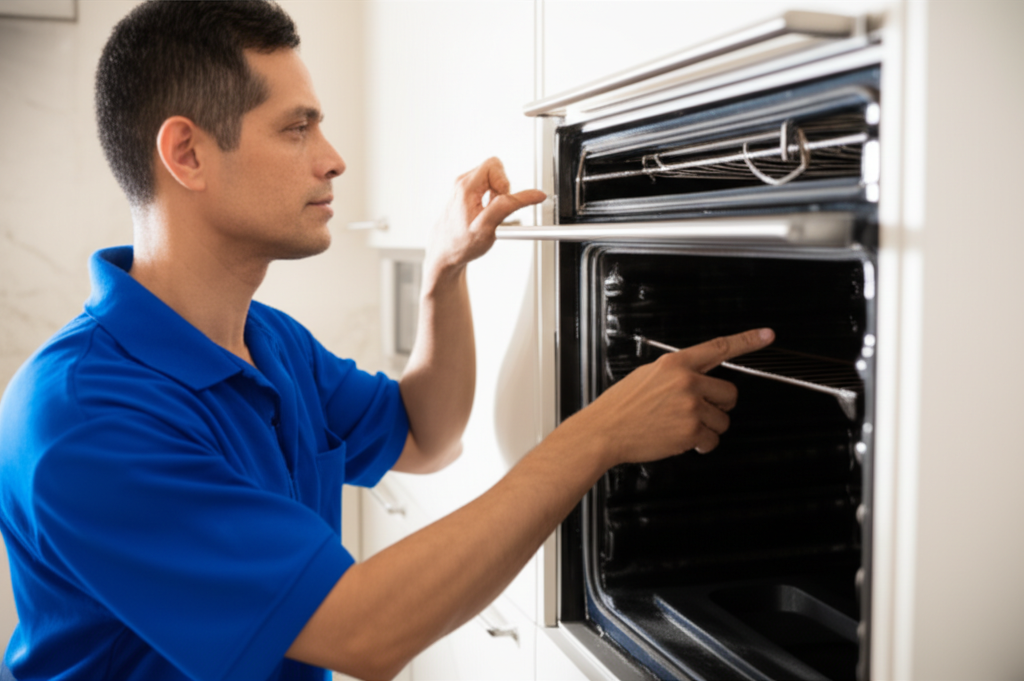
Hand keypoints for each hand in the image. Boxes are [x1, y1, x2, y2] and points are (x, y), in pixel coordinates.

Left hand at [426, 157, 545, 277]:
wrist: (444, 252)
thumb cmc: (461, 243)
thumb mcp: (488, 226)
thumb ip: (509, 206)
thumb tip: (533, 194)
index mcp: (466, 186)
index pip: (494, 165)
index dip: (505, 183)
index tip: (504, 202)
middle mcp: (462, 182)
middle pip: (494, 169)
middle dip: (503, 189)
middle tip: (497, 209)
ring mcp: (463, 186)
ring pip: (492, 178)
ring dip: (498, 195)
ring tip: (490, 213)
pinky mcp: (466, 192)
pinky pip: (488, 186)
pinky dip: (492, 198)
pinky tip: (486, 212)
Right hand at [564, 328, 775, 466]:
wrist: (604, 431)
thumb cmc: (621, 407)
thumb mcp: (647, 376)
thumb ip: (675, 375)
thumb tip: (695, 380)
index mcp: (675, 364)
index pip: (718, 348)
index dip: (747, 341)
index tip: (766, 335)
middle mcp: (687, 382)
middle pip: (730, 393)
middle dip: (719, 406)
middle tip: (699, 412)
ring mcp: (691, 406)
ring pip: (723, 420)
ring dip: (708, 428)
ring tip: (681, 427)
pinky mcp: (691, 430)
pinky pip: (712, 440)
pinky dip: (701, 444)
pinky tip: (681, 440)